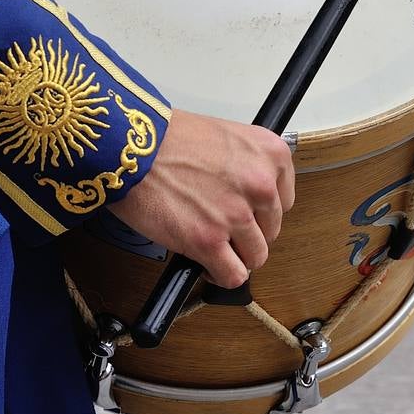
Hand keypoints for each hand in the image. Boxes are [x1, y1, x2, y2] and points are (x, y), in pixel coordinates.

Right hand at [110, 109, 294, 288]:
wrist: (130, 146)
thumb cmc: (167, 138)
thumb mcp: (224, 137)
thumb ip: (245, 166)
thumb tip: (249, 198)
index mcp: (269, 153)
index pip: (283, 200)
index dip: (260, 211)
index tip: (244, 212)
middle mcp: (261, 184)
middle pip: (270, 230)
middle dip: (246, 233)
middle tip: (219, 225)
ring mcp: (236, 214)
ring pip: (255, 256)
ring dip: (234, 255)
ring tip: (211, 245)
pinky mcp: (209, 241)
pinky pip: (232, 276)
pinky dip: (220, 275)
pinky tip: (206, 264)